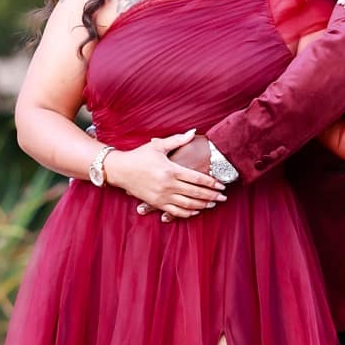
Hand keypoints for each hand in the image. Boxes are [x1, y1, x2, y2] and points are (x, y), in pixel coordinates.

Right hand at [106, 131, 226, 217]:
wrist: (120, 170)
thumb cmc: (140, 155)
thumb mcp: (158, 145)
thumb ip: (178, 140)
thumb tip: (193, 132)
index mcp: (170, 170)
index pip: (196, 178)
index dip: (211, 183)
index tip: (222, 185)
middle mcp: (167, 185)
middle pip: (195, 193)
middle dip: (211, 195)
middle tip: (223, 197)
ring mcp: (162, 196)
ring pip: (187, 204)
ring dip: (202, 205)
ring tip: (214, 204)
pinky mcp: (156, 203)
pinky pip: (175, 212)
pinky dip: (188, 213)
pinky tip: (197, 211)